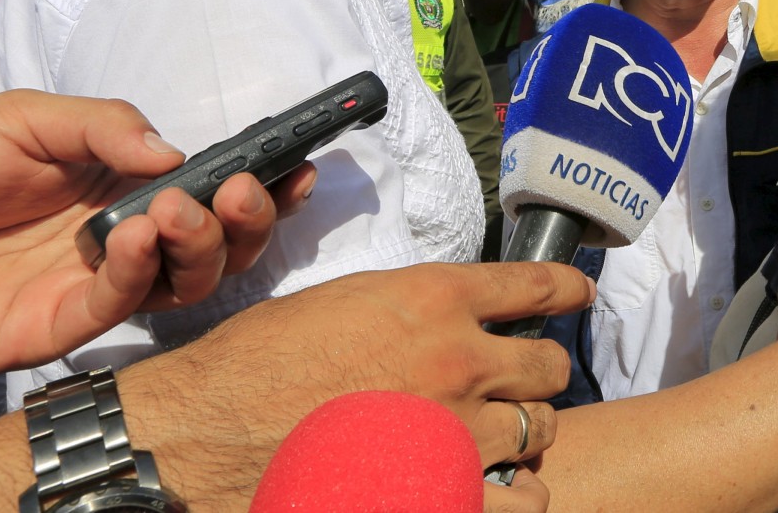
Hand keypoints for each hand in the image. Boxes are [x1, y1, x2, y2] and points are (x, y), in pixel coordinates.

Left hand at [0, 90, 312, 383]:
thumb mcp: (22, 116)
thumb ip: (104, 127)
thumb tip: (179, 153)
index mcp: (119, 182)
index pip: (207, 187)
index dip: (259, 182)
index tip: (297, 165)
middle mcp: (119, 236)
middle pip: (215, 244)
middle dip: (246, 220)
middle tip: (241, 191)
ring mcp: (91, 284)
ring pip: (184, 285)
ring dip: (203, 247)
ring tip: (184, 210)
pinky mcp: (55, 328)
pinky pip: (120, 309)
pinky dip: (141, 273)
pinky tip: (134, 235)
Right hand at [150, 262, 594, 511]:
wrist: (202, 436)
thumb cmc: (255, 366)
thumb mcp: (340, 303)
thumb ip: (410, 308)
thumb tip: (450, 318)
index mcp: (432, 300)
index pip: (534, 287)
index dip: (565, 290)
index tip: (576, 296)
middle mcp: (457, 360)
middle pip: (548, 367)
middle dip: (537, 376)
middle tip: (515, 386)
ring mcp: (455, 434)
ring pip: (541, 432)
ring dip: (524, 436)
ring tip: (497, 442)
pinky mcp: (441, 496)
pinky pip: (524, 503)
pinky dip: (515, 497)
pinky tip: (490, 491)